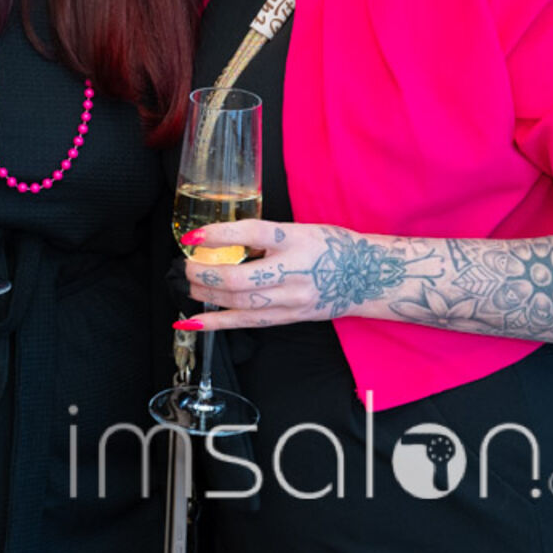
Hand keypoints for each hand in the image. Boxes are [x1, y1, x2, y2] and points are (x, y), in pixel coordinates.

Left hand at [178, 220, 354, 329]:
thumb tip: (220, 240)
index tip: (192, 237)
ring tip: (188, 286)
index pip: (250, 234)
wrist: (366, 277)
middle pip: (239, 278)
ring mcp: (291, 299)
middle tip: (186, 265)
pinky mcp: (289, 317)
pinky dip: (215, 322)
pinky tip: (192, 321)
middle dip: (204, 274)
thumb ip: (263, 236)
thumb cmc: (329, 247)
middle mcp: (293, 271)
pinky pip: (247, 322)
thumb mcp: (298, 229)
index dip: (217, 235)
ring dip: (206, 295)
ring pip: (240, 302)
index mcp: (294, 240)